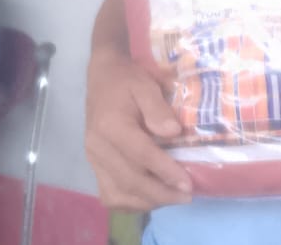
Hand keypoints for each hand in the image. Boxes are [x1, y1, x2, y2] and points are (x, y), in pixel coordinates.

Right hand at [84, 49, 191, 210]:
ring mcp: (93, 159)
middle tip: (187, 197)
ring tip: (173, 198)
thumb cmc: (128, 80)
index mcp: (111, 125)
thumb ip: (158, 108)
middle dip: (161, 193)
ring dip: (147, 201)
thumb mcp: (146, 85)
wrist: (102, 78)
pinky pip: (109, 194)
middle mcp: (98, 146)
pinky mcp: (94, 166)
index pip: (140, 155)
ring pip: (118, 193)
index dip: (165, 171)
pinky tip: (151, 197)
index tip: (187, 183)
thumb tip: (173, 132)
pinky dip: (130, 202)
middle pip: (130, 180)